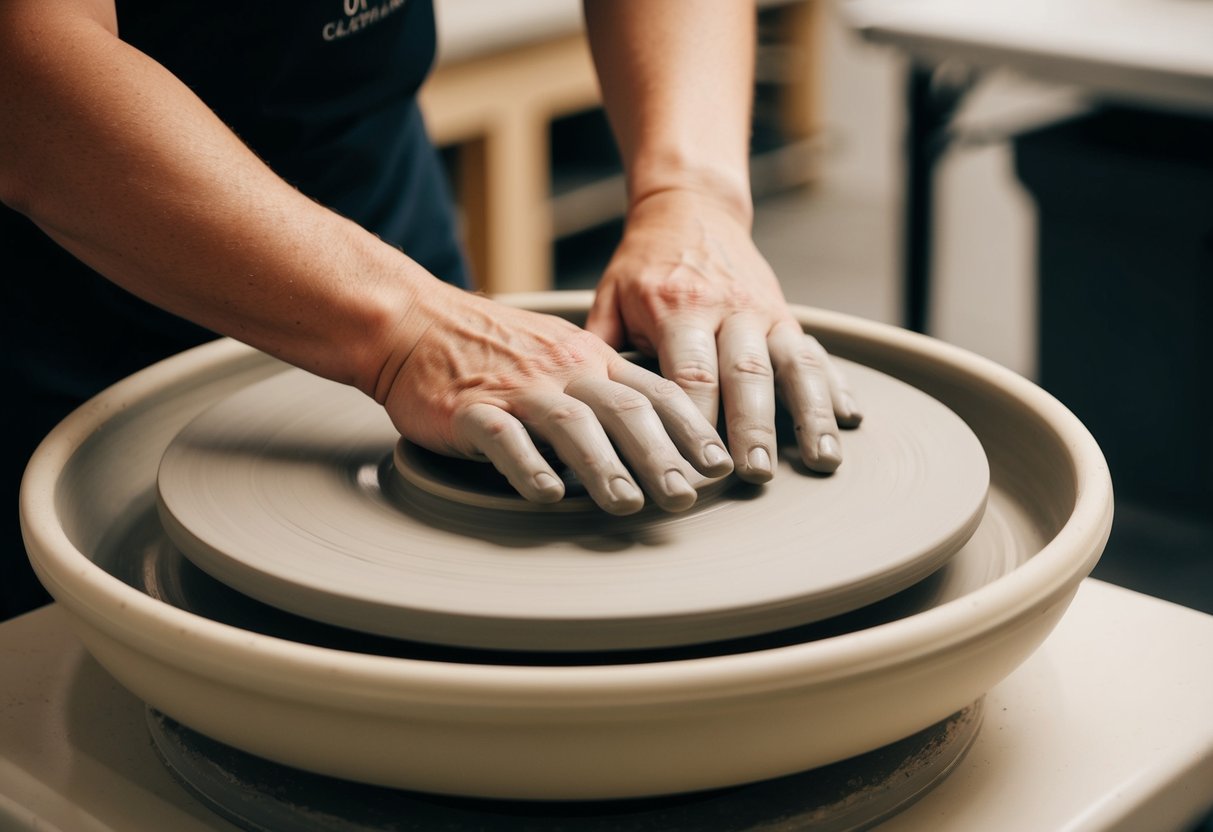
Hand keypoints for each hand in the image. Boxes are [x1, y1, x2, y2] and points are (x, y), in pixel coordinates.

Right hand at [379, 286, 733, 514]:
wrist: (412, 323)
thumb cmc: (491, 348)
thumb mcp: (561, 354)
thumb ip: (603, 389)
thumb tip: (656, 437)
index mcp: (591, 358)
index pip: (655, 390)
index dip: (691, 429)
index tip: (719, 465)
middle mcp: (563, 369)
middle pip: (623, 410)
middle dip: (660, 455)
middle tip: (685, 497)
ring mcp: (517, 388)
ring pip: (570, 423)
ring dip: (603, 466)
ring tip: (627, 505)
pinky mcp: (469, 408)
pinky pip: (503, 437)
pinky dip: (528, 465)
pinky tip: (546, 494)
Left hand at [586, 189, 860, 481]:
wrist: (690, 208)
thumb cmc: (643, 266)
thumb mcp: (611, 298)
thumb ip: (600, 351)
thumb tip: (578, 413)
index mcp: (678, 306)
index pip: (689, 374)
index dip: (694, 424)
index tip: (693, 468)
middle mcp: (728, 307)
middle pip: (745, 373)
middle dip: (753, 427)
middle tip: (755, 474)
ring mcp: (764, 310)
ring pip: (794, 363)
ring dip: (811, 413)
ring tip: (822, 460)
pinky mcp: (787, 313)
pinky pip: (815, 351)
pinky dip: (835, 385)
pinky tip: (849, 419)